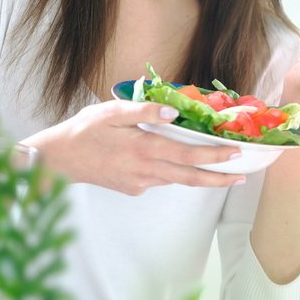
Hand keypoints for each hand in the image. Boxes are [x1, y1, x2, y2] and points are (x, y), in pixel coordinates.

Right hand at [23, 99, 245, 194]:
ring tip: (217, 170)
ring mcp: (139, 183)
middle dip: (218, 179)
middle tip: (240, 179)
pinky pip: (158, 180)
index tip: (235, 155)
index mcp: (143, 149)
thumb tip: (173, 113)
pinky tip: (171, 163)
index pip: (187, 155)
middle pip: (189, 178)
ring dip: (198, 177)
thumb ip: (144, 111)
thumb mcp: (111, 111)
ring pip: (175, 180)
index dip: (214, 157)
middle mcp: (145, 171)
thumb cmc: (84, 130)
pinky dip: (171, 173)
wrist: (59, 160)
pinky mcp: (132, 188)